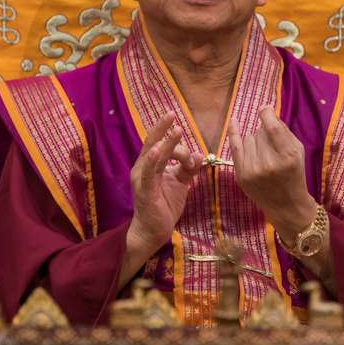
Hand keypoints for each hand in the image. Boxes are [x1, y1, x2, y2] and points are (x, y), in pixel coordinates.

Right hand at [126, 113, 199, 259]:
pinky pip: (148, 173)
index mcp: (151, 165)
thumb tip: (200, 154)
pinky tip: (156, 151)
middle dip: (162, 127)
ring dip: (166, 142)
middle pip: (152, 142)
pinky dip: (152, 161)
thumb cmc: (164, 205)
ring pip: (154, 155)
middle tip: (172, 113)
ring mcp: (142, 179)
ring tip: (176, 129)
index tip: (194, 159)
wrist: (154, 231)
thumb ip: (188, 168)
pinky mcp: (145, 190)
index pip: (161, 145)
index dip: (179, 145)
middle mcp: (143, 168)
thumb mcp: (180, 183)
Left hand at [227, 106, 315, 241]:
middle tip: (274, 150)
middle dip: (266, 136)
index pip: (272, 127)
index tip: (265, 108)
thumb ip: (284, 131)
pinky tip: (233, 121)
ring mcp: (252, 171)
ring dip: (256, 142)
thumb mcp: (298, 151)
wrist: (286, 205)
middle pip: (260, 133)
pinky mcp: (241, 176)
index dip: (266, 114)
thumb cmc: (294, 174)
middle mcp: (268, 164)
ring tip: (265, 157)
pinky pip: (234, 147)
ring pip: (248, 138)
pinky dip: (234, 133)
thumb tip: (266, 110)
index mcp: (287, 156)